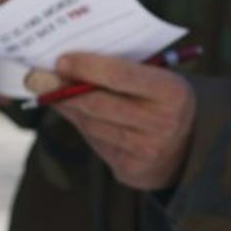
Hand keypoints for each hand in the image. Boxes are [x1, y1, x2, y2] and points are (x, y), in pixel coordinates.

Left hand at [39, 52, 197, 190]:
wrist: (191, 146)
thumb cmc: (164, 101)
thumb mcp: (157, 79)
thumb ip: (121, 71)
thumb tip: (66, 67)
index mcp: (172, 92)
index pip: (122, 76)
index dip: (87, 67)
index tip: (60, 60)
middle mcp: (162, 124)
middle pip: (98, 104)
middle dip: (65, 90)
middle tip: (39, 78)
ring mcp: (147, 150)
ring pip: (91, 125)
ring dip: (70, 108)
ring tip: (56, 94)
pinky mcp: (132, 170)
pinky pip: (96, 144)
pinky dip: (85, 128)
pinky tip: (83, 117)